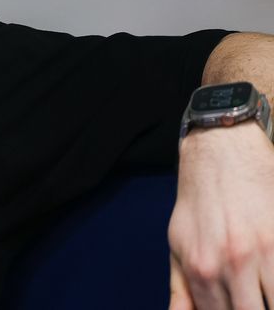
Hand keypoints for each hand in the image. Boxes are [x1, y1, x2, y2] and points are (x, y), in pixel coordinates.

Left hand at [168, 122, 273, 308]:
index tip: (237, 306)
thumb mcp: (178, 243)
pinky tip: (269, 280)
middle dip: (251, 307)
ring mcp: (263, 251)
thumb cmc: (199, 201)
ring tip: (260, 287)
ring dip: (267, 296)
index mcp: (201, 269)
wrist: (220, 149)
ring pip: (271, 301)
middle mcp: (231, 263)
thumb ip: (182, 290)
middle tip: (250, 298)